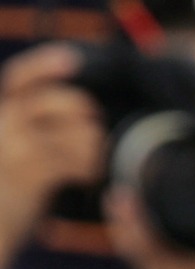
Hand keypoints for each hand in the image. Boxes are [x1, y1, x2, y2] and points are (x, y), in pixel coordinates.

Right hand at [0, 44, 103, 254]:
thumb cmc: (10, 191)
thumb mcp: (15, 150)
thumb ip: (36, 127)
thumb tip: (83, 111)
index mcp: (1, 115)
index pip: (20, 79)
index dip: (45, 65)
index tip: (73, 60)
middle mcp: (3, 126)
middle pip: (55, 101)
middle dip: (84, 112)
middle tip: (94, 127)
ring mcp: (16, 150)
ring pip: (75, 133)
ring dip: (92, 148)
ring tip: (89, 162)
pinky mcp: (31, 175)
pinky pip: (76, 161)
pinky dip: (89, 169)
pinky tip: (86, 177)